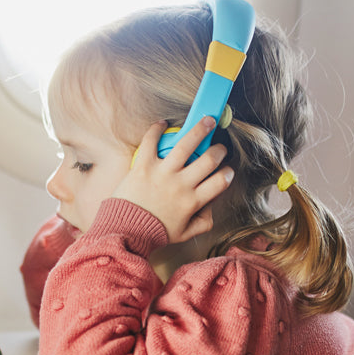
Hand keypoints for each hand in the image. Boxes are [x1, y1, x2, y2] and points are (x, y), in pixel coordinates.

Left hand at [112, 118, 233, 243]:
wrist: (125, 231)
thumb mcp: (184, 234)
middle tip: (219, 147)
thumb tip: (211, 208)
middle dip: (219, 150)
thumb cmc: (154, 233)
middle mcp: (181, 185)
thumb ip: (203, 223)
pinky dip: (157, 129)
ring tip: (208, 120)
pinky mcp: (144, 166)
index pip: (220, 182)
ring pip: (187, 145)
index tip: (226, 170)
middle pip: (209, 160)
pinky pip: (151, 141)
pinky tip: (163, 123)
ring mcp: (163, 173)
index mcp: (192, 202)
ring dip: (201, 129)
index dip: (228, 173)